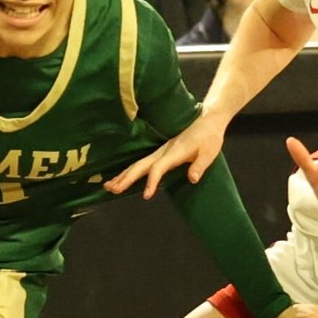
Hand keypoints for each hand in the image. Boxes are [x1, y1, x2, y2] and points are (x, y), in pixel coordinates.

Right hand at [105, 109, 229, 199]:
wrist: (207, 121)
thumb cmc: (209, 138)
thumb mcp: (209, 152)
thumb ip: (200, 166)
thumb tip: (192, 179)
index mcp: (174, 152)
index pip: (158, 168)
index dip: (151, 181)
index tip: (146, 195)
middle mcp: (163, 151)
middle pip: (141, 165)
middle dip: (126, 178)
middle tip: (112, 189)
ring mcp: (160, 151)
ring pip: (138, 164)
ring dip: (123, 175)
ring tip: (108, 186)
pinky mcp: (160, 152)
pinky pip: (142, 163)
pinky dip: (129, 171)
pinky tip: (121, 177)